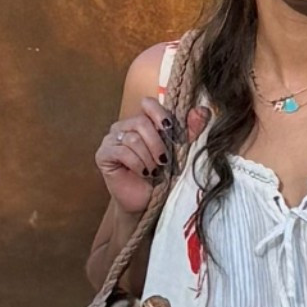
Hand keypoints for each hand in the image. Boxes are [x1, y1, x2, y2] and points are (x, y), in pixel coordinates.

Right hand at [95, 96, 208, 212]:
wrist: (146, 203)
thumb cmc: (162, 177)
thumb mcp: (178, 153)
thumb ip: (189, 131)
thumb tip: (203, 111)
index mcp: (142, 122)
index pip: (148, 104)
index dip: (160, 114)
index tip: (170, 129)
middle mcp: (124, 126)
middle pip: (141, 122)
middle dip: (157, 143)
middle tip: (165, 161)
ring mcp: (111, 139)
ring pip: (132, 138)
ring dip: (148, 158)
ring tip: (155, 172)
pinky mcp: (103, 154)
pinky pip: (121, 151)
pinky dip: (137, 164)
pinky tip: (144, 173)